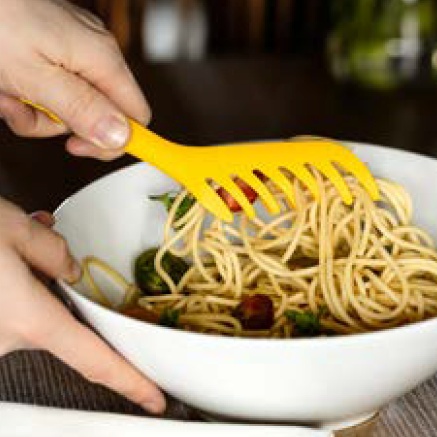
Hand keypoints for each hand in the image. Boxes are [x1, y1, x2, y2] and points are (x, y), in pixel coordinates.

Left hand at [0, 0, 149, 159]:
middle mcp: (95, 55)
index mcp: (102, 59)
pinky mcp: (55, 52)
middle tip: (29, 114)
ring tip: (9, 94)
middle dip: (60, 125)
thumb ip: (82, 110)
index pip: (137, 117)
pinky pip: (54, 91)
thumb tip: (121, 137)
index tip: (85, 148)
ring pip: (71, 108)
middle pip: (99, 116)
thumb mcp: (36, 78)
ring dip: (36, 113)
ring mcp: (75, 52)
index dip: (116, 139)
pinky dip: (30, 97)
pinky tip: (9, 86)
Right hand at [0, 199, 164, 413]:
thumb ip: (53, 253)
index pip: (95, 360)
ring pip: (21, 312)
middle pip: (51, 318)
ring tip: (5, 244)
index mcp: (28, 321)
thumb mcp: (14, 228)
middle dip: (48, 285)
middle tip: (34, 246)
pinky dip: (2, 288)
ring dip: (21, 281)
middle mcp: (2, 342)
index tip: (154, 400)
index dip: (130, 382)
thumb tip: (66, 270)